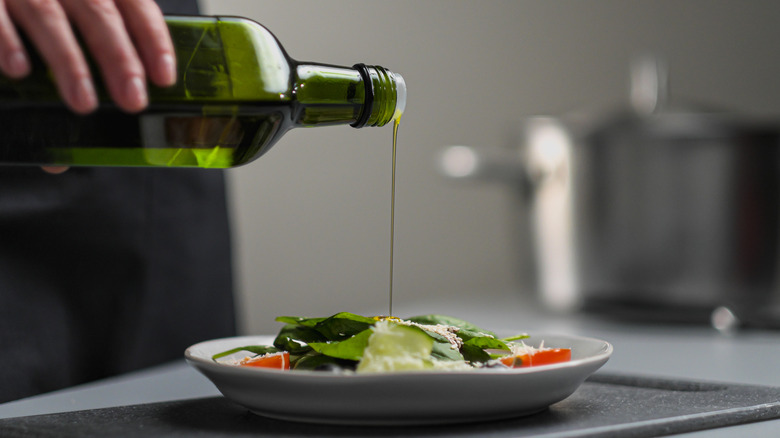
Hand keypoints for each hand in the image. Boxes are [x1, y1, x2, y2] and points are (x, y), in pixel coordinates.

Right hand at [0, 0, 175, 114]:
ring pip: (49, 16)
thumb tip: (99, 116)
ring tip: (84, 103)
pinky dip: (7, 40)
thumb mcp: (76, 9)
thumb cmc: (43, 3)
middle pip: (99, 12)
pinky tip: (19, 70)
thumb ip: (94, 43)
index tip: (164, 77)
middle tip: (133, 100)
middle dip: (120, 58)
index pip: (135, 4)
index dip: (153, 39)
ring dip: (70, 62)